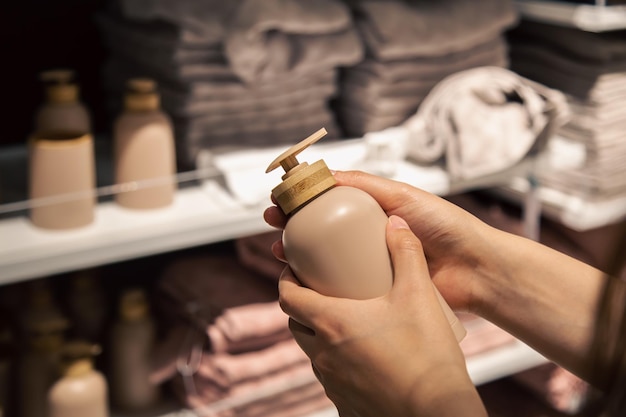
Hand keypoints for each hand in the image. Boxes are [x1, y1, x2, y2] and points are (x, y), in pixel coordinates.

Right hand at [264, 170, 496, 312]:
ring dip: (299, 254)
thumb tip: (327, 174)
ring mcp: (370, 263)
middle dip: (294, 226)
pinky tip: (303, 281)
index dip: (303, 200)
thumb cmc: (446, 227)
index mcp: (374, 212)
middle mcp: (368, 236)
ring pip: (326, 258)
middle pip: (322, 230)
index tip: (281, 199)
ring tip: (281, 252)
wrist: (475, 268)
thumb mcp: (404, 196)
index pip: (330, 203)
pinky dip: (320, 282)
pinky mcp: (375, 289)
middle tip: (273, 224)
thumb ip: (368, 185)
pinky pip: (343, 285)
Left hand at [278, 215, 486, 416]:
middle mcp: (323, 354)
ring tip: (344, 322)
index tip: (295, 271)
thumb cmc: (427, 356)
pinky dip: (336, 363)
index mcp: (332, 323)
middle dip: (302, 306)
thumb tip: (396, 224)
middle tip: (322, 292)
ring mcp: (331, 382)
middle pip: (295, 323)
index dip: (286, 281)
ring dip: (319, 335)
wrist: (437, 411)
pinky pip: (330, 378)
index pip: (287, 297)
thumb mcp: (419, 294)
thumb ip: (407, 253)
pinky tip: (361, 357)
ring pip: (311, 352)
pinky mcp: (344, 403)